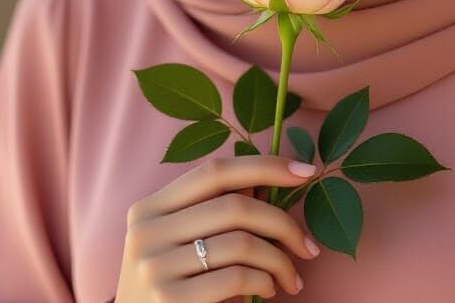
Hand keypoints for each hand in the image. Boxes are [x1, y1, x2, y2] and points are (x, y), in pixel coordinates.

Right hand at [114, 154, 320, 301]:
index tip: (306, 171)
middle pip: (235, 206)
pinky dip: (264, 281)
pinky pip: (235, 277)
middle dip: (283, 223)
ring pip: (241, 243)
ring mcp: (153, 266)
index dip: (264, 165)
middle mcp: (146, 232)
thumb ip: (217, 213)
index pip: (215, 171)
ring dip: (279, 261)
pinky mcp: (167, 300)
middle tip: (308, 247)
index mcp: (149, 207)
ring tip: (290, 277)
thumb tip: (269, 183)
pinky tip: (268, 290)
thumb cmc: (171, 287)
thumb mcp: (182, 242)